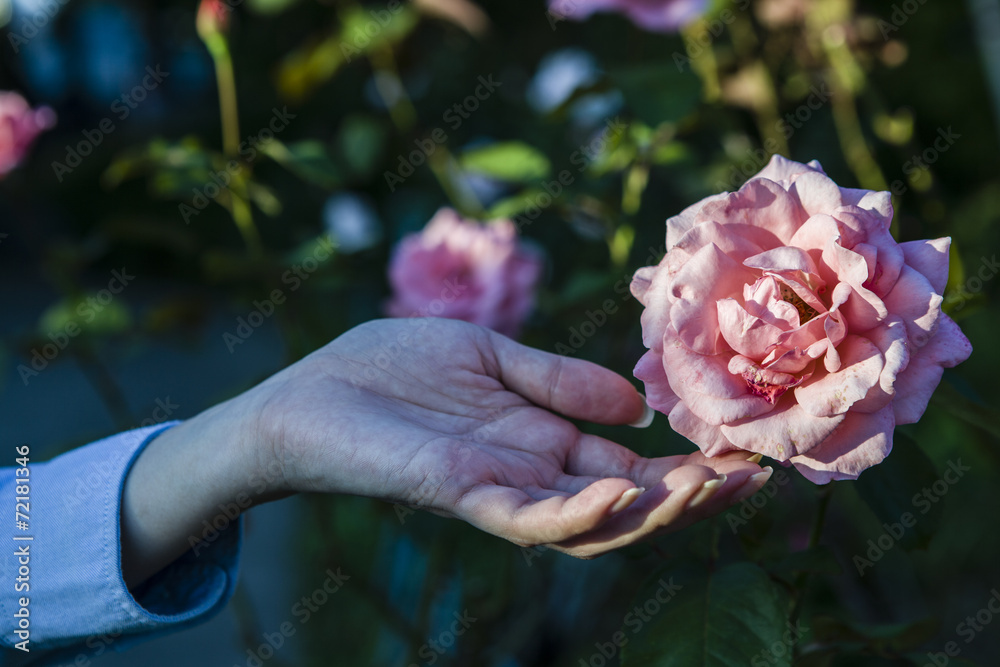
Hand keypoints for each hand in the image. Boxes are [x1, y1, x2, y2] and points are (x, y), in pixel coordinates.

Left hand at [121, 318, 771, 587]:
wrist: (309, 391)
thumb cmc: (392, 370)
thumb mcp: (492, 357)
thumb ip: (557, 381)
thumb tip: (635, 405)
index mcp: (542, 442)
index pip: (630, 466)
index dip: (686, 462)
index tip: (745, 448)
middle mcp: (530, 476)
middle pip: (625, 505)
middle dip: (691, 496)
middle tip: (755, 476)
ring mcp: (496, 490)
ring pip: (588, 524)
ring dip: (651, 513)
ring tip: (711, 487)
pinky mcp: (455, 492)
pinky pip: (524, 517)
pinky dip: (575, 514)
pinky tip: (619, 496)